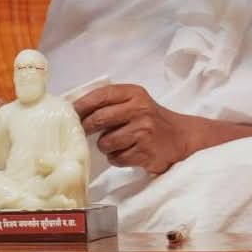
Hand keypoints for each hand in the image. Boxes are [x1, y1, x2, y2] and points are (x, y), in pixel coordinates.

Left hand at [74, 84, 202, 174]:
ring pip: (106, 142)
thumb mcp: (135, 102)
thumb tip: (75, 110)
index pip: (101, 95)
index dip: (82, 104)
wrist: (181, 138)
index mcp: (134, 93)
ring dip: (105, 146)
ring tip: (116, 143)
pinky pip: (117, 158)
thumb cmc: (151, 119)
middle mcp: (139, 110)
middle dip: (86, 127)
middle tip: (83, 131)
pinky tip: (127, 152)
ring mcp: (143, 131)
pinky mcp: (145, 152)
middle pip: (99, 119)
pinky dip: (117, 158)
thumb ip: (112, 102)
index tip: (70, 112)